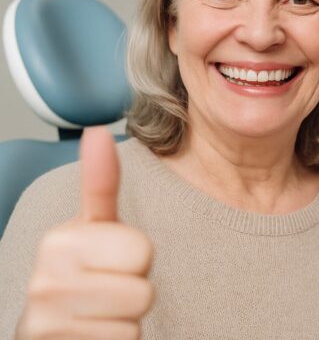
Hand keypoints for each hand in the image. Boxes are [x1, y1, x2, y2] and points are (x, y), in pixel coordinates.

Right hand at [16, 127, 153, 338]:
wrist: (53, 333)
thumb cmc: (81, 277)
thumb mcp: (91, 227)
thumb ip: (100, 182)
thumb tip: (98, 131)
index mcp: (59, 241)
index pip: (142, 250)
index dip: (137, 259)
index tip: (110, 261)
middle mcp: (45, 281)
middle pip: (142, 288)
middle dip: (134, 292)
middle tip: (108, 291)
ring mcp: (47, 323)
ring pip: (134, 321)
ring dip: (126, 322)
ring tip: (100, 314)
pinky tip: (94, 336)